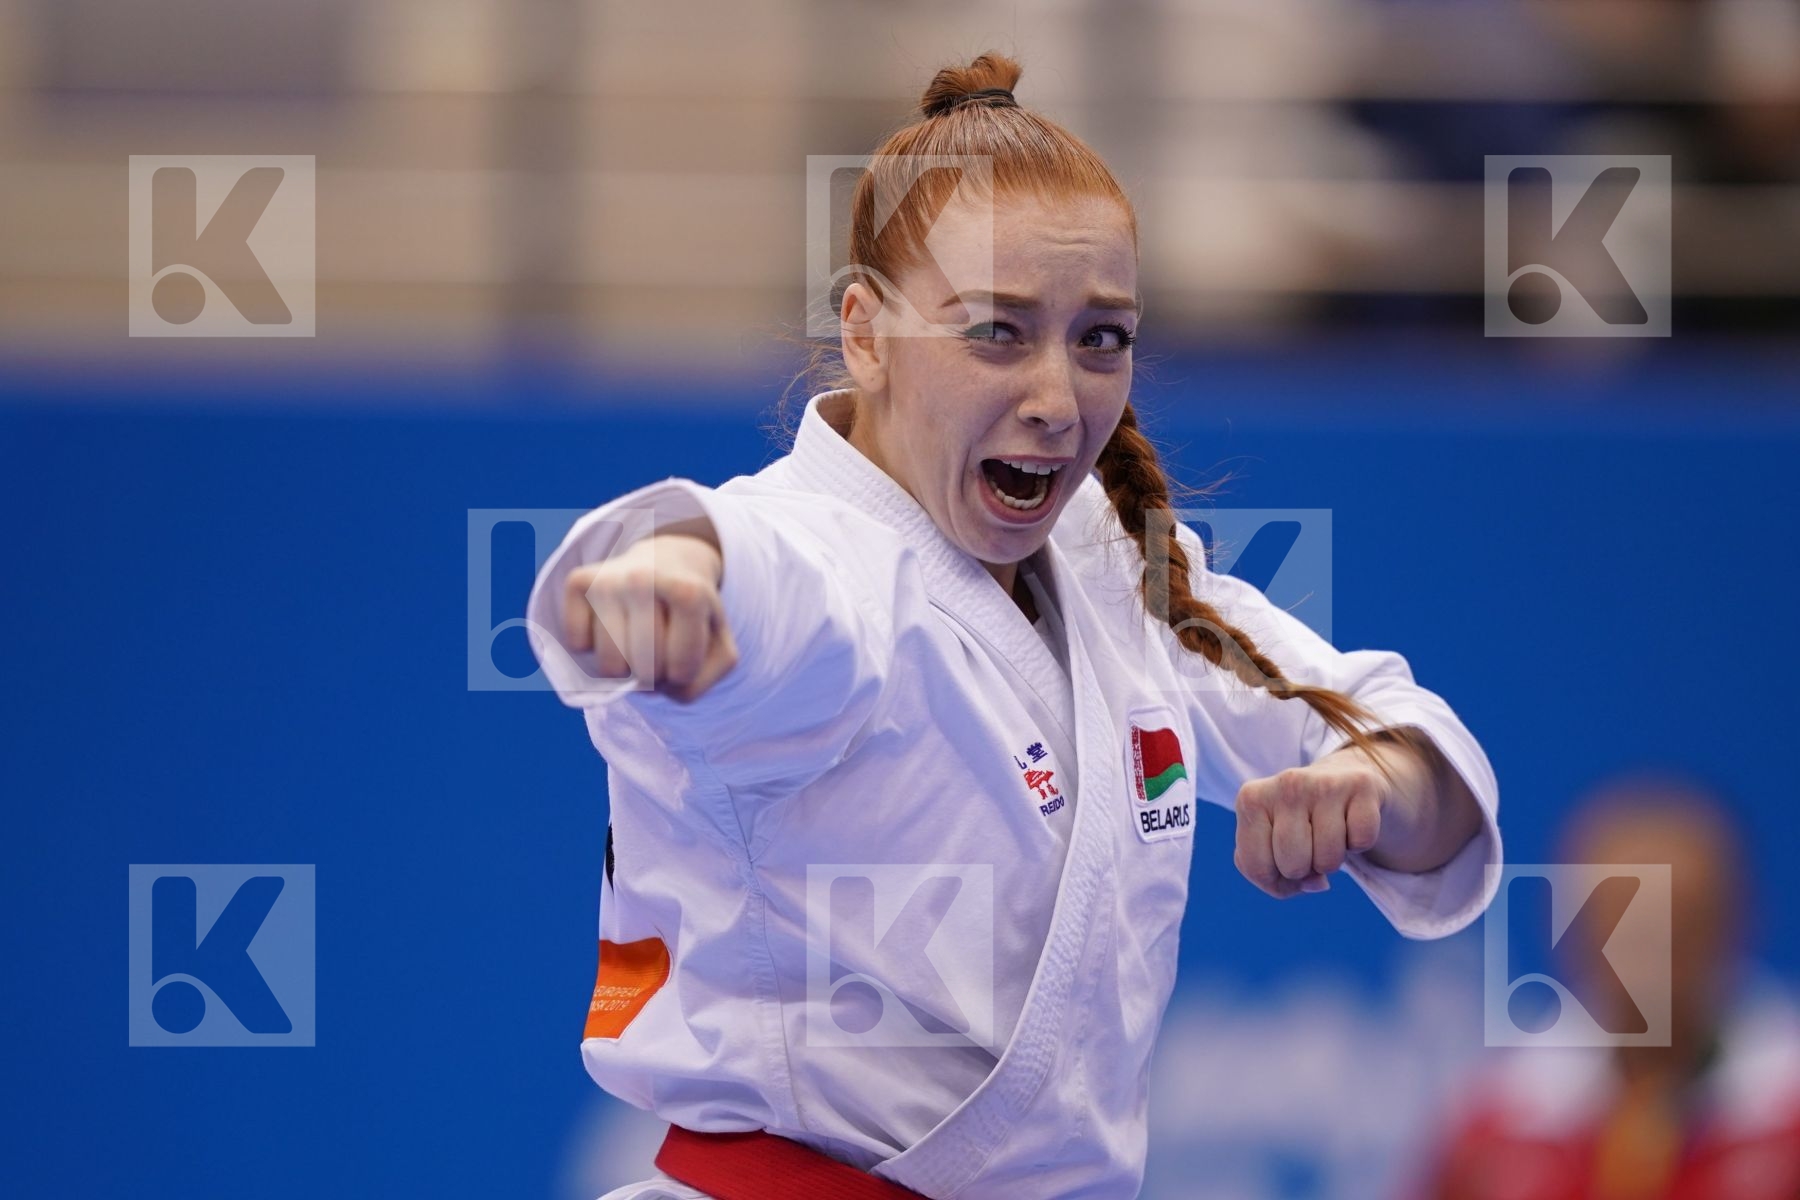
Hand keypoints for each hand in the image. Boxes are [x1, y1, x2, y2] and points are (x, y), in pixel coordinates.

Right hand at [561, 530, 738, 702]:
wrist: (665, 564)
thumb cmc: (692, 616)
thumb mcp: (718, 648)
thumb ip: (698, 683)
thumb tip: (638, 685)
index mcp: (689, 592)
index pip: (680, 670)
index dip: (683, 675)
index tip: (684, 650)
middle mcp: (644, 579)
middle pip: (644, 670)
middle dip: (653, 674)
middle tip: (658, 647)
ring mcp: (608, 579)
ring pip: (609, 666)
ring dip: (623, 668)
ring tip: (634, 640)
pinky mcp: (578, 581)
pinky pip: (578, 644)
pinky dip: (591, 648)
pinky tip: (610, 624)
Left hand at [1232, 747, 1396, 898]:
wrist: (1340, 775)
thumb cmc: (1296, 821)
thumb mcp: (1268, 845)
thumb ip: (1275, 879)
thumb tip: (1317, 884)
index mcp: (1251, 799)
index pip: (1256, 868)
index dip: (1274, 878)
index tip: (1281, 854)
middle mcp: (1286, 784)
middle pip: (1293, 865)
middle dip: (1304, 869)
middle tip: (1309, 843)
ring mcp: (1323, 782)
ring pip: (1329, 860)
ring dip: (1332, 859)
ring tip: (1329, 832)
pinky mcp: (1360, 784)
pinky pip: (1361, 842)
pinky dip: (1359, 843)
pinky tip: (1349, 820)